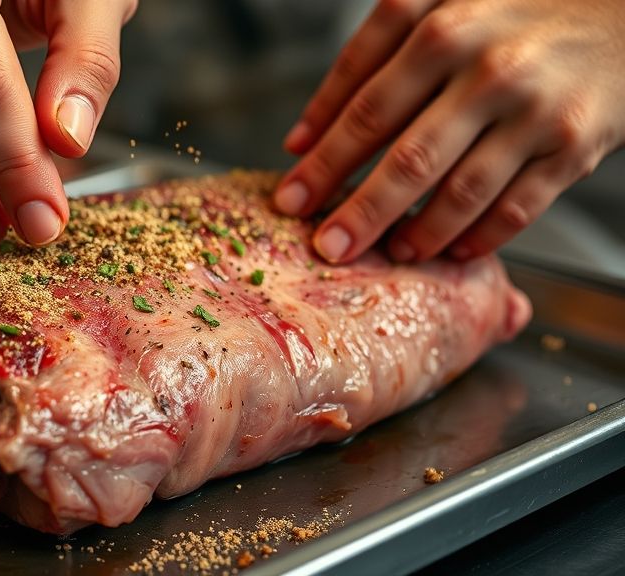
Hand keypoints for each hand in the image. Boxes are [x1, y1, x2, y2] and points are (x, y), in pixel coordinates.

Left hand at [276, 0, 624, 262]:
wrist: (620, 6)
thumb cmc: (509, 13)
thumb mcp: (434, 10)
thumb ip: (367, 62)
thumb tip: (302, 139)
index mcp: (439, 27)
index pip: (364, 108)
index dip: (320, 160)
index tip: (289, 198)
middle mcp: (487, 67)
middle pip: (407, 159)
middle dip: (357, 212)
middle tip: (326, 246)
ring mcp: (534, 109)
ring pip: (461, 192)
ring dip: (417, 234)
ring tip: (388, 253)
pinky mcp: (576, 144)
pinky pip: (516, 208)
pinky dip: (477, 237)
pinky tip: (449, 251)